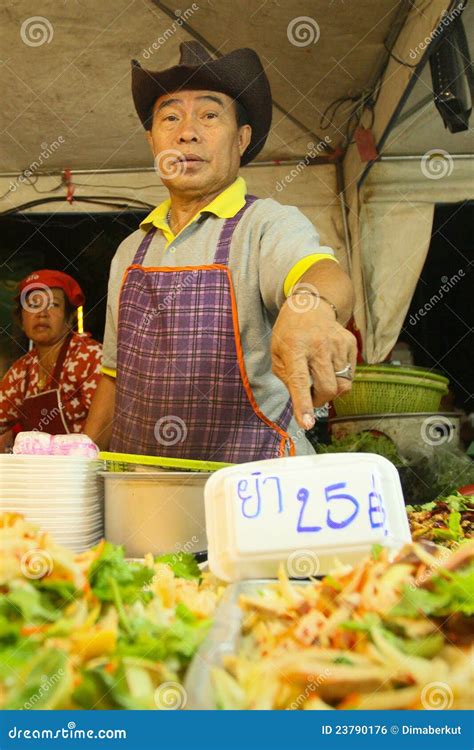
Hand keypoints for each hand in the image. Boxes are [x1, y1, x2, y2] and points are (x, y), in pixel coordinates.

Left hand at [271, 297, 356, 429]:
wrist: (310, 307)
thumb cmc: (289, 335)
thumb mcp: (277, 355)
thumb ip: (287, 380)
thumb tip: (302, 405)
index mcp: (294, 348)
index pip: (300, 381)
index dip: (304, 404)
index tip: (307, 423)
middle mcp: (318, 345)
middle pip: (328, 388)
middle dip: (320, 401)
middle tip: (312, 396)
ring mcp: (337, 343)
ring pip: (343, 385)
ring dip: (330, 390)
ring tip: (320, 378)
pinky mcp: (350, 343)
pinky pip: (350, 375)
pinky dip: (340, 378)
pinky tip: (329, 365)